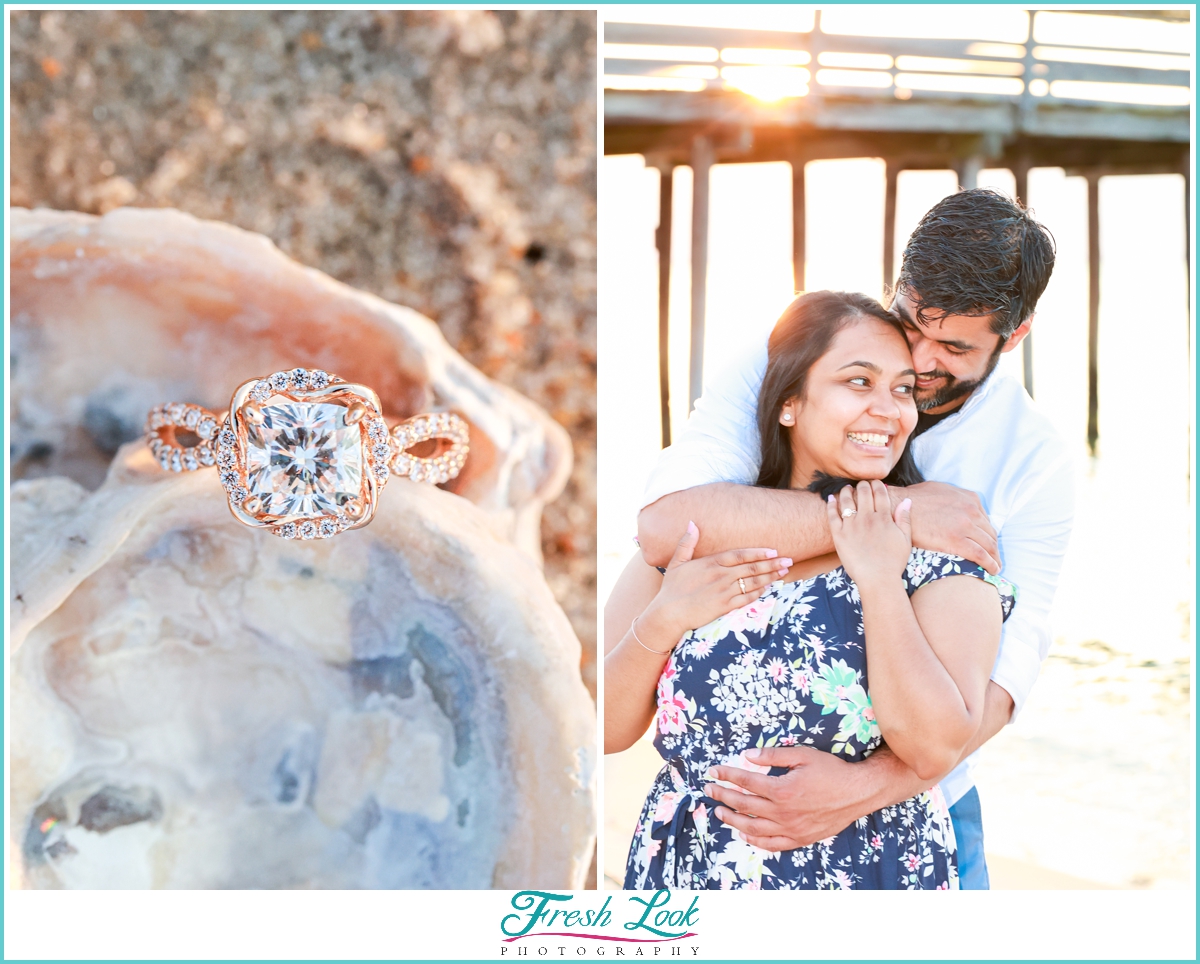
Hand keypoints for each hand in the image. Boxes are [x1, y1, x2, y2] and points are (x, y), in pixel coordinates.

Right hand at [638, 522, 791, 644]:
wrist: (668, 613)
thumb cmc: (671, 588)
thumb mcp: (676, 562)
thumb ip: (686, 543)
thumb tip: (691, 523)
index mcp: (711, 563)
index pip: (740, 555)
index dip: (758, 552)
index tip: (773, 551)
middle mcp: (721, 576)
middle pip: (751, 568)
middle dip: (772, 564)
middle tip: (788, 561)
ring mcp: (724, 592)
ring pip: (752, 582)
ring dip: (770, 577)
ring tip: (783, 572)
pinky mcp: (725, 607)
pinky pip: (747, 598)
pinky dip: (759, 593)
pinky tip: (768, 588)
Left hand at [702, 746, 880, 849]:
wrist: (857, 793)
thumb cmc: (831, 771)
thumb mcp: (803, 755)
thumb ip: (773, 755)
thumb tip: (748, 754)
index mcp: (782, 789)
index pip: (745, 781)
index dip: (726, 775)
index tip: (713, 771)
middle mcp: (783, 812)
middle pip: (744, 805)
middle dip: (722, 796)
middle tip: (709, 789)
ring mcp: (791, 828)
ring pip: (753, 828)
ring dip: (732, 820)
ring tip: (719, 812)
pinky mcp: (800, 839)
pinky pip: (772, 844)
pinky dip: (755, 840)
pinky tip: (744, 834)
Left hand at [826, 481, 910, 588]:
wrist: (878, 579)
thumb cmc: (894, 562)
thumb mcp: (905, 540)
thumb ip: (904, 519)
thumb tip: (907, 501)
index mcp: (883, 518)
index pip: (879, 493)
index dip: (877, 484)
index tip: (875, 482)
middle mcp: (867, 518)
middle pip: (863, 493)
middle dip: (862, 485)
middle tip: (861, 484)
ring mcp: (851, 526)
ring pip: (846, 500)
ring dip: (846, 491)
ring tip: (846, 488)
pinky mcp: (839, 535)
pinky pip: (832, 515)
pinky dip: (831, 505)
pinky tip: (830, 499)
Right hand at [892, 481, 999, 573]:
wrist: (897, 508)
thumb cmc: (912, 501)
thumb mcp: (939, 490)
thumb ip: (954, 499)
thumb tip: (954, 506)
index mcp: (969, 498)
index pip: (986, 520)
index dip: (987, 534)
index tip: (987, 544)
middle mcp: (971, 510)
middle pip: (990, 533)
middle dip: (994, 547)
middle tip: (994, 558)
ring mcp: (965, 524)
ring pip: (989, 545)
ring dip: (995, 558)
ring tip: (995, 567)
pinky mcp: (956, 540)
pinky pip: (980, 554)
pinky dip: (990, 564)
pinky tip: (992, 570)